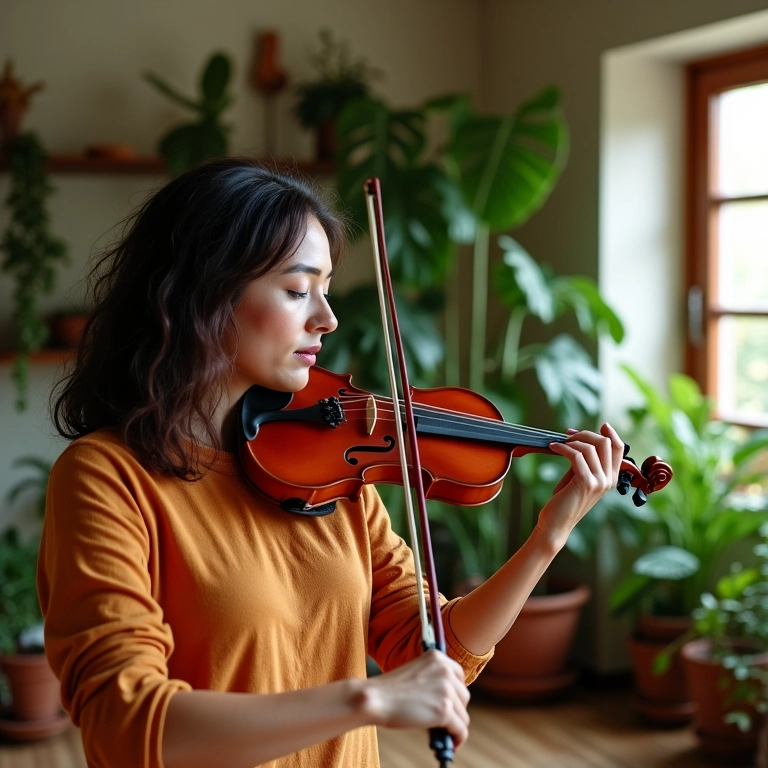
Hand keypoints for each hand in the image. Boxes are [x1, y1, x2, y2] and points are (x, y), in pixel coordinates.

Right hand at [362, 650, 469, 747]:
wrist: (376, 698)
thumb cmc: (390, 689)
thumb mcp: (416, 672)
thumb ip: (434, 678)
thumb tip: (450, 700)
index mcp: (437, 657)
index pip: (459, 676)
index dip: (455, 693)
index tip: (449, 703)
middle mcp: (445, 670)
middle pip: (464, 696)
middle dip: (455, 710)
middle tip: (443, 720)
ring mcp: (446, 690)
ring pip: (463, 715)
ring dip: (455, 725)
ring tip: (443, 732)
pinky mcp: (444, 710)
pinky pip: (461, 729)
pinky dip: (458, 739)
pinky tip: (451, 743)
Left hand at [537, 423, 623, 552]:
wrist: (556, 523)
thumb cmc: (564, 499)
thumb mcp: (578, 476)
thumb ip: (584, 461)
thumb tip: (581, 440)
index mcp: (611, 477)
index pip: (619, 448)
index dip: (611, 433)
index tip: (600, 424)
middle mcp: (609, 479)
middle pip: (605, 443)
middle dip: (586, 434)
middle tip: (568, 435)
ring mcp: (599, 482)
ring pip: (591, 447)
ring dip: (572, 441)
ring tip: (558, 443)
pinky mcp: (586, 483)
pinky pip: (576, 455)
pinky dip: (562, 448)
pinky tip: (553, 447)